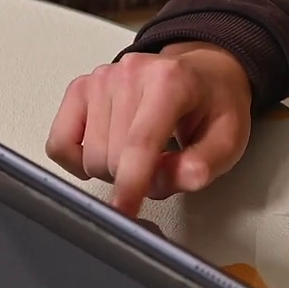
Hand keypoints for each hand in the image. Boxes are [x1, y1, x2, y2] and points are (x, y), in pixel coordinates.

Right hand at [45, 42, 252, 216]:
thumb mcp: (228, 138)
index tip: (125, 213)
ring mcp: (101, 78)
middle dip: (135, 179)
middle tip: (160, 167)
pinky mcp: (81, 88)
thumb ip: (204, 163)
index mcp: (170, 81)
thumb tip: (183, 177)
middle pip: (111, 157)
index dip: (131, 185)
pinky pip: (60, 143)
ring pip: (88, 156)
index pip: (140, 143)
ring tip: (140, 154)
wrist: (202, 73)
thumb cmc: (213, 105)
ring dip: (113, 170)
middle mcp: (130, 73)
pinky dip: (78, 159)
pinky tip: (106, 152)